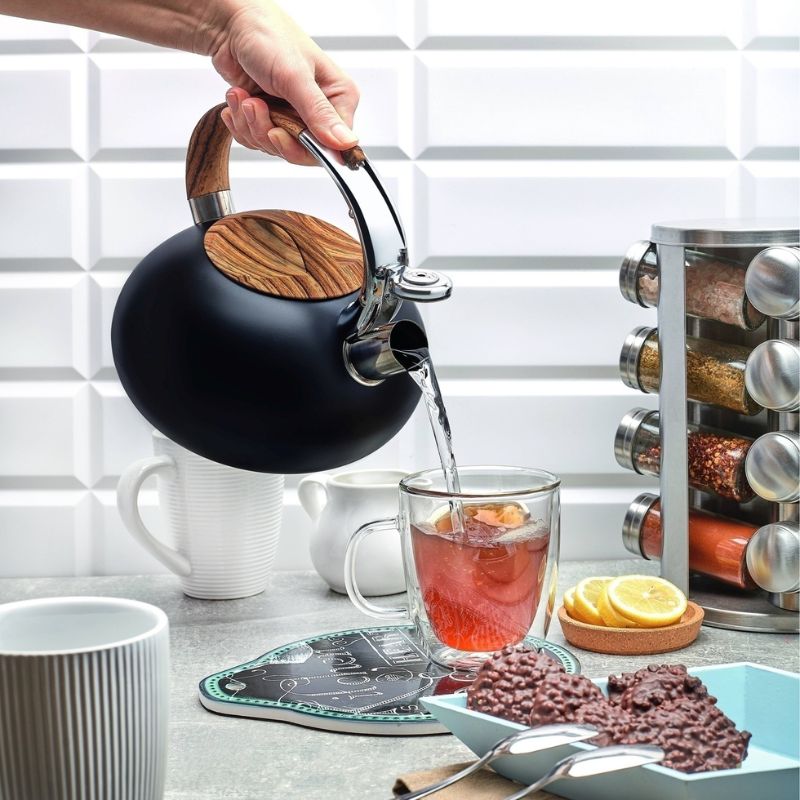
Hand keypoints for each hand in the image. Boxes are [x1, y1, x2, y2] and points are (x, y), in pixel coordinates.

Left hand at [209, 1, 359, 164]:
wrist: (230, 25)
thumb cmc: (267, 35)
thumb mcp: (294, 76)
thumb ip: (319, 113)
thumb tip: (345, 143)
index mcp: (338, 98)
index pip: (331, 146)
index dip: (302, 147)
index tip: (278, 133)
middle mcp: (319, 111)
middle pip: (300, 151)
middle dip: (269, 132)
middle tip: (256, 106)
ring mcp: (294, 116)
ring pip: (275, 147)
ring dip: (251, 124)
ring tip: (244, 97)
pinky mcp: (273, 118)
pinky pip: (258, 140)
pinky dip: (242, 123)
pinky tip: (239, 101)